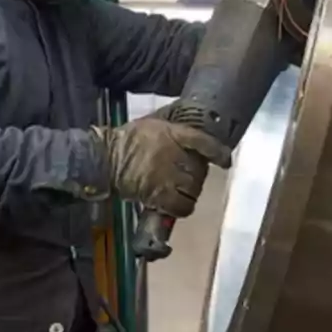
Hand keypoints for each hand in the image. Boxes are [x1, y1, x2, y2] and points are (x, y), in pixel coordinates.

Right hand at [91, 110, 231, 216]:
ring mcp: (165, 175)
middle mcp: (172, 154)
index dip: (217, 152)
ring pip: (193, 189)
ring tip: (181, 190)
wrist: (105, 157)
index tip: (225, 161)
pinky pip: (181, 206)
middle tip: (186, 176)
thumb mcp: (154, 123)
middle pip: (198, 170)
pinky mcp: (157, 194)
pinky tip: (177, 204)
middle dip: (196, 175)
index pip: (202, 141)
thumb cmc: (129, 139)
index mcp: (172, 133)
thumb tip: (192, 134)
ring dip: (190, 192)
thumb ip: (173, 129)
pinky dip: (182, 207)